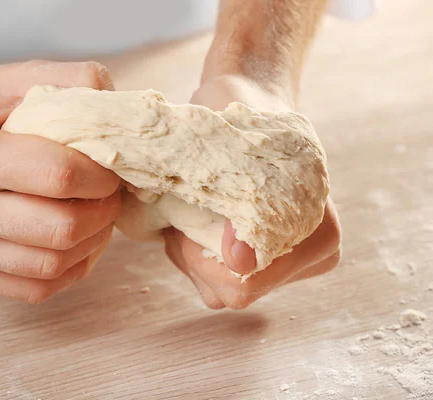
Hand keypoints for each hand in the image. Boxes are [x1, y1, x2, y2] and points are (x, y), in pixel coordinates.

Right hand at [0, 61, 120, 302]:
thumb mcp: (3, 79)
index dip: (101, 175)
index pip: (58, 176)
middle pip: (60, 228)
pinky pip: (34, 289)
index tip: (111, 168)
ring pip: (52, 265)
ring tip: (97, 217)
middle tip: (110, 194)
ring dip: (92, 243)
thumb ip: (67, 80)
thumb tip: (121, 108)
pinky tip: (77, 244)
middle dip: (104, 212)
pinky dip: (70, 270)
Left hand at [163, 75, 341, 308]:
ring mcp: (281, 264)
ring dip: (189, 248)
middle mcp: (308, 259)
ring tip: (191, 206)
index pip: (247, 283)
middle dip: (194, 251)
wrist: (249, 101)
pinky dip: (191, 250)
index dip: (202, 255)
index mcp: (320, 236)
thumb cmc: (245, 119)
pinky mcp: (253, 262)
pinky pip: (210, 279)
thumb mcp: (239, 150)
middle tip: (186, 205)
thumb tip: (240, 261)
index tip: (191, 210)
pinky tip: (191, 218)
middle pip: (230, 290)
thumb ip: (242, 204)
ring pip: (216, 287)